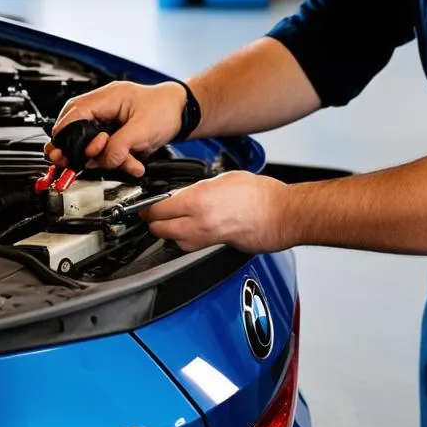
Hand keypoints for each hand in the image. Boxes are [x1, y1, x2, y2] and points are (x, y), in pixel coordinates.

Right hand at [45, 80, 186, 176]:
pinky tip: (132, 164)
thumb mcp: (142, 129)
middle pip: (75, 129)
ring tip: (128, 163)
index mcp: (107, 98)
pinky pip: (106, 149)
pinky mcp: (115, 132)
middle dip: (81, 150)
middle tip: (79, 163)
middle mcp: (103, 107)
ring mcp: (108, 119)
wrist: (183, 112)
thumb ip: (120, 146)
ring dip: (107, 159)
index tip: (63, 153)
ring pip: (92, 144)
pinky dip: (116, 159)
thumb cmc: (166, 109)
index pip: (74, 114)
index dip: (65, 135)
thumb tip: (104, 160)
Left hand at [141, 173, 292, 253]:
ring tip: (167, 223)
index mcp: (198, 200)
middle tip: (150, 216)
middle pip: (160, 229)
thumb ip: (200, 187)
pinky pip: (189, 247)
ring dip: (166, 233)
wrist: (280, 213)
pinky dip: (182, 241)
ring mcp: (207, 238)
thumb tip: (187, 193)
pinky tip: (186, 232)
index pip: (158, 209)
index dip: (148, 208)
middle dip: (152, 222)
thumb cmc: (260, 194)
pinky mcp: (215, 247)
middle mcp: (198, 222)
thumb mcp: (225, 178)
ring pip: (173, 241)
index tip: (145, 206)